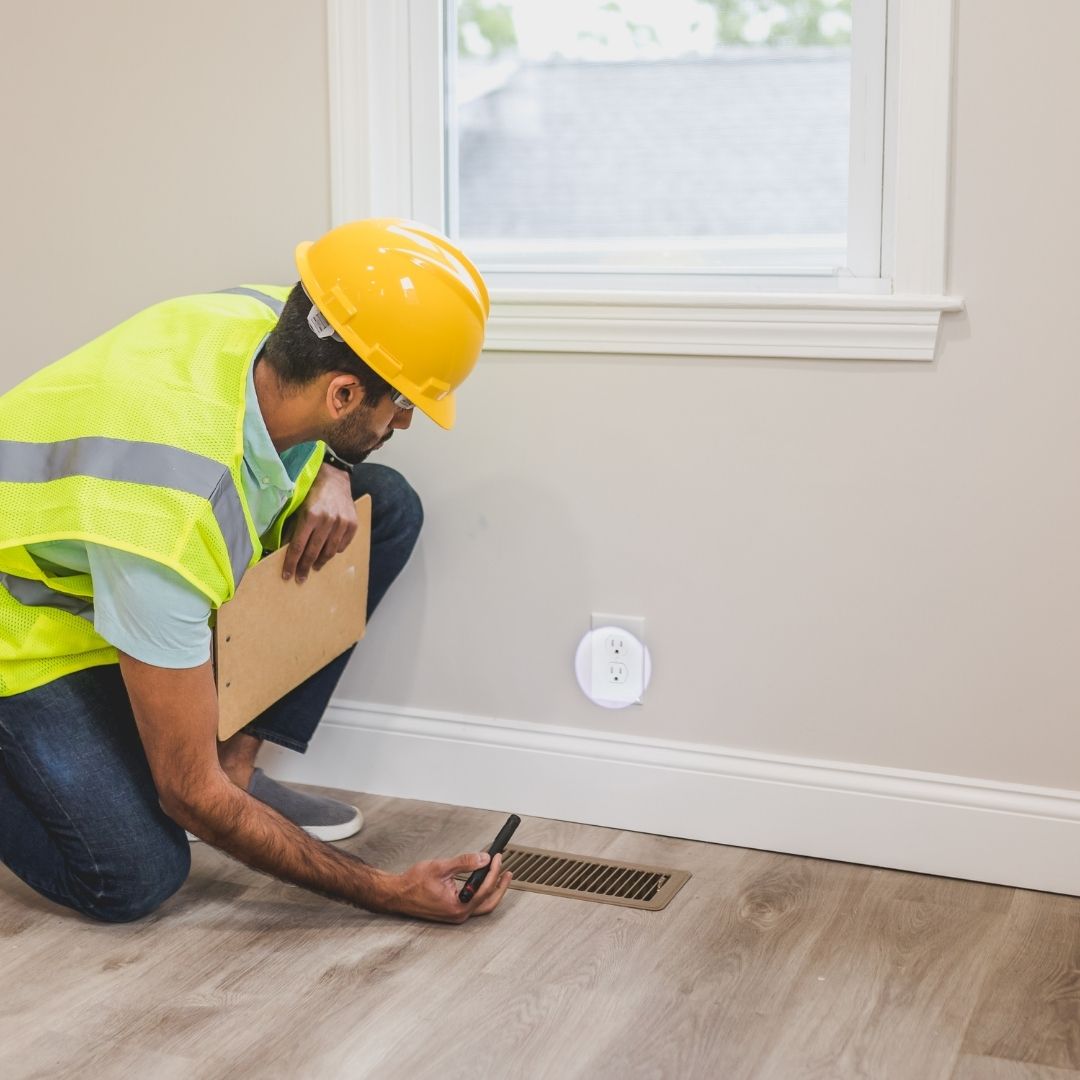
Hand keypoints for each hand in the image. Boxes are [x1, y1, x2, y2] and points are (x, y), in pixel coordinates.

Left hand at [282, 464, 357, 582]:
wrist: (334, 475)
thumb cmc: (311, 491)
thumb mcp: (297, 506)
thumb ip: (293, 527)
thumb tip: (285, 550)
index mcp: (310, 516)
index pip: (298, 547)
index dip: (291, 563)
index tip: (287, 575)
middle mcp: (327, 520)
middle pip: (314, 552)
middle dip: (305, 567)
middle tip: (300, 578)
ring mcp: (342, 522)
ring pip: (330, 551)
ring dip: (321, 561)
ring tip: (315, 566)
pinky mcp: (352, 523)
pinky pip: (343, 545)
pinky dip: (335, 550)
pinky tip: (329, 552)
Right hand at [388, 851, 512, 922]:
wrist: (397, 894)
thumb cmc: (413, 884)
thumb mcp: (441, 867)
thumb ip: (464, 862)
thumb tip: (483, 858)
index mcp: (458, 906)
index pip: (484, 888)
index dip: (493, 870)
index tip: (497, 857)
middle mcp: (459, 914)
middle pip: (489, 902)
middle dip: (500, 885)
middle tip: (506, 870)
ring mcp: (456, 915)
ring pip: (483, 905)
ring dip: (493, 889)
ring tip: (499, 874)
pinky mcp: (453, 911)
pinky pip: (474, 904)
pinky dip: (482, 892)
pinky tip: (482, 880)